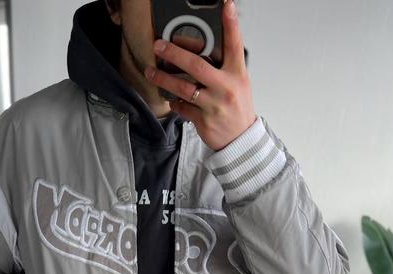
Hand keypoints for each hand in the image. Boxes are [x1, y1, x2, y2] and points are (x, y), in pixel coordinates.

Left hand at [144, 0, 256, 151]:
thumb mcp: (238, 83)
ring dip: (163, 79)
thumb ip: (224, 67)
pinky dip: (174, 102)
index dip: (231, 24)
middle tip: (159, 45)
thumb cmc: (237, 109)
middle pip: (197, 65)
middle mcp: (225, 88)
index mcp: (237, 75)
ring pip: (183, 88)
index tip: (226, 6)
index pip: (235, 45)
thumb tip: (202, 50)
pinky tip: (171, 98)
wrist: (241, 141)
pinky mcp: (203, 121)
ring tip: (151, 72)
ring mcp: (213, 105)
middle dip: (174, 54)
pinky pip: (182, 108)